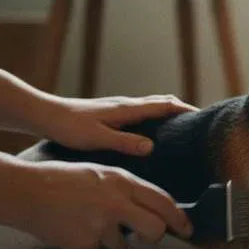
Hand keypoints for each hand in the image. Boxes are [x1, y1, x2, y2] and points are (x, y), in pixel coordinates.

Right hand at [5, 158, 193, 248]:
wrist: (26, 192)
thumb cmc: (64, 179)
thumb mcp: (101, 174)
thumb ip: (126, 190)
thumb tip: (149, 209)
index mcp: (121, 181)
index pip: (162, 202)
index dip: (178, 218)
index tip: (187, 228)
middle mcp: (115, 204)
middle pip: (154, 229)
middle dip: (157, 235)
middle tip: (151, 236)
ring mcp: (100, 226)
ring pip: (122, 243)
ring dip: (113, 237)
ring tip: (88, 219)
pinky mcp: (85, 244)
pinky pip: (96, 247)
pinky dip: (88, 240)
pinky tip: (72, 226)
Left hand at [31, 94, 197, 154]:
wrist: (45, 115)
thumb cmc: (69, 128)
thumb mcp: (98, 139)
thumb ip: (125, 142)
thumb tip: (152, 146)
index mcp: (126, 109)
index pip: (163, 105)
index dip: (184, 110)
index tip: (202, 117)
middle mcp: (125, 105)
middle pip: (160, 102)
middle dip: (180, 109)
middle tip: (197, 123)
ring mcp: (118, 108)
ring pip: (150, 106)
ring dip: (167, 112)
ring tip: (180, 127)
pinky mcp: (110, 114)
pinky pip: (141, 112)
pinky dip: (154, 117)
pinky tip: (150, 132)